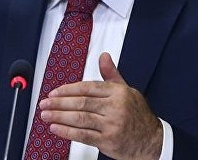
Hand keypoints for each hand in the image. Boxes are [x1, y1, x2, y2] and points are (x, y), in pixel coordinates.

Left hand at [38, 52, 162, 159]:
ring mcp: (111, 125)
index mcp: (118, 93)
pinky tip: (56, 128)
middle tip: (45, 102)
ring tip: (46, 114)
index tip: (54, 91)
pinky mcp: (108, 141)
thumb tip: (104, 56)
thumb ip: (111, 74)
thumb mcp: (127, 90)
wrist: (152, 141)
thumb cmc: (137, 115)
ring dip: (59, 116)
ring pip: (80, 119)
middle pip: (82, 103)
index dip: (69, 89)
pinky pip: (83, 135)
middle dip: (59, 103)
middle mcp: (115, 108)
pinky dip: (67, 132)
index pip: (88, 88)